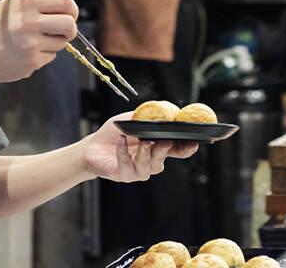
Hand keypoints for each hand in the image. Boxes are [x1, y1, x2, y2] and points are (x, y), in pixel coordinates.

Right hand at [0, 0, 78, 84]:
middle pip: (70, 24)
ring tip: (33, 41)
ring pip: (61, 43)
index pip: (65, 1)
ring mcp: (31, 44)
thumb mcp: (7, 5)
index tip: (70, 14)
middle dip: (70, 29)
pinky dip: (42, 55)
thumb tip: (61, 3)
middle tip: (63, 31)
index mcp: (26, 4)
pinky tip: (24, 53)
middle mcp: (29, 23)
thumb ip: (32, 1)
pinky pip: (49, 57)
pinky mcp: (31, 63)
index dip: (72, 8)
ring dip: (53, 43)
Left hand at [81, 112, 197, 182]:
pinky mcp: (122, 174)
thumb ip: (147, 117)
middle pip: (161, 161)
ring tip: (143, 142)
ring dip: (146, 154)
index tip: (193, 144)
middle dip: (164, 152)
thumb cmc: (114, 134)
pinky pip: (127, 166)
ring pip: (148, 168)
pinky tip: (121, 142)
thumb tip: (164, 109)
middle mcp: (148, 162)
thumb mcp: (131, 120)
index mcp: (155, 149)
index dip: (185, 150)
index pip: (174, 152)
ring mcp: (136, 171)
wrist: (92, 147)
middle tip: (165, 141)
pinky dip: (124, 154)